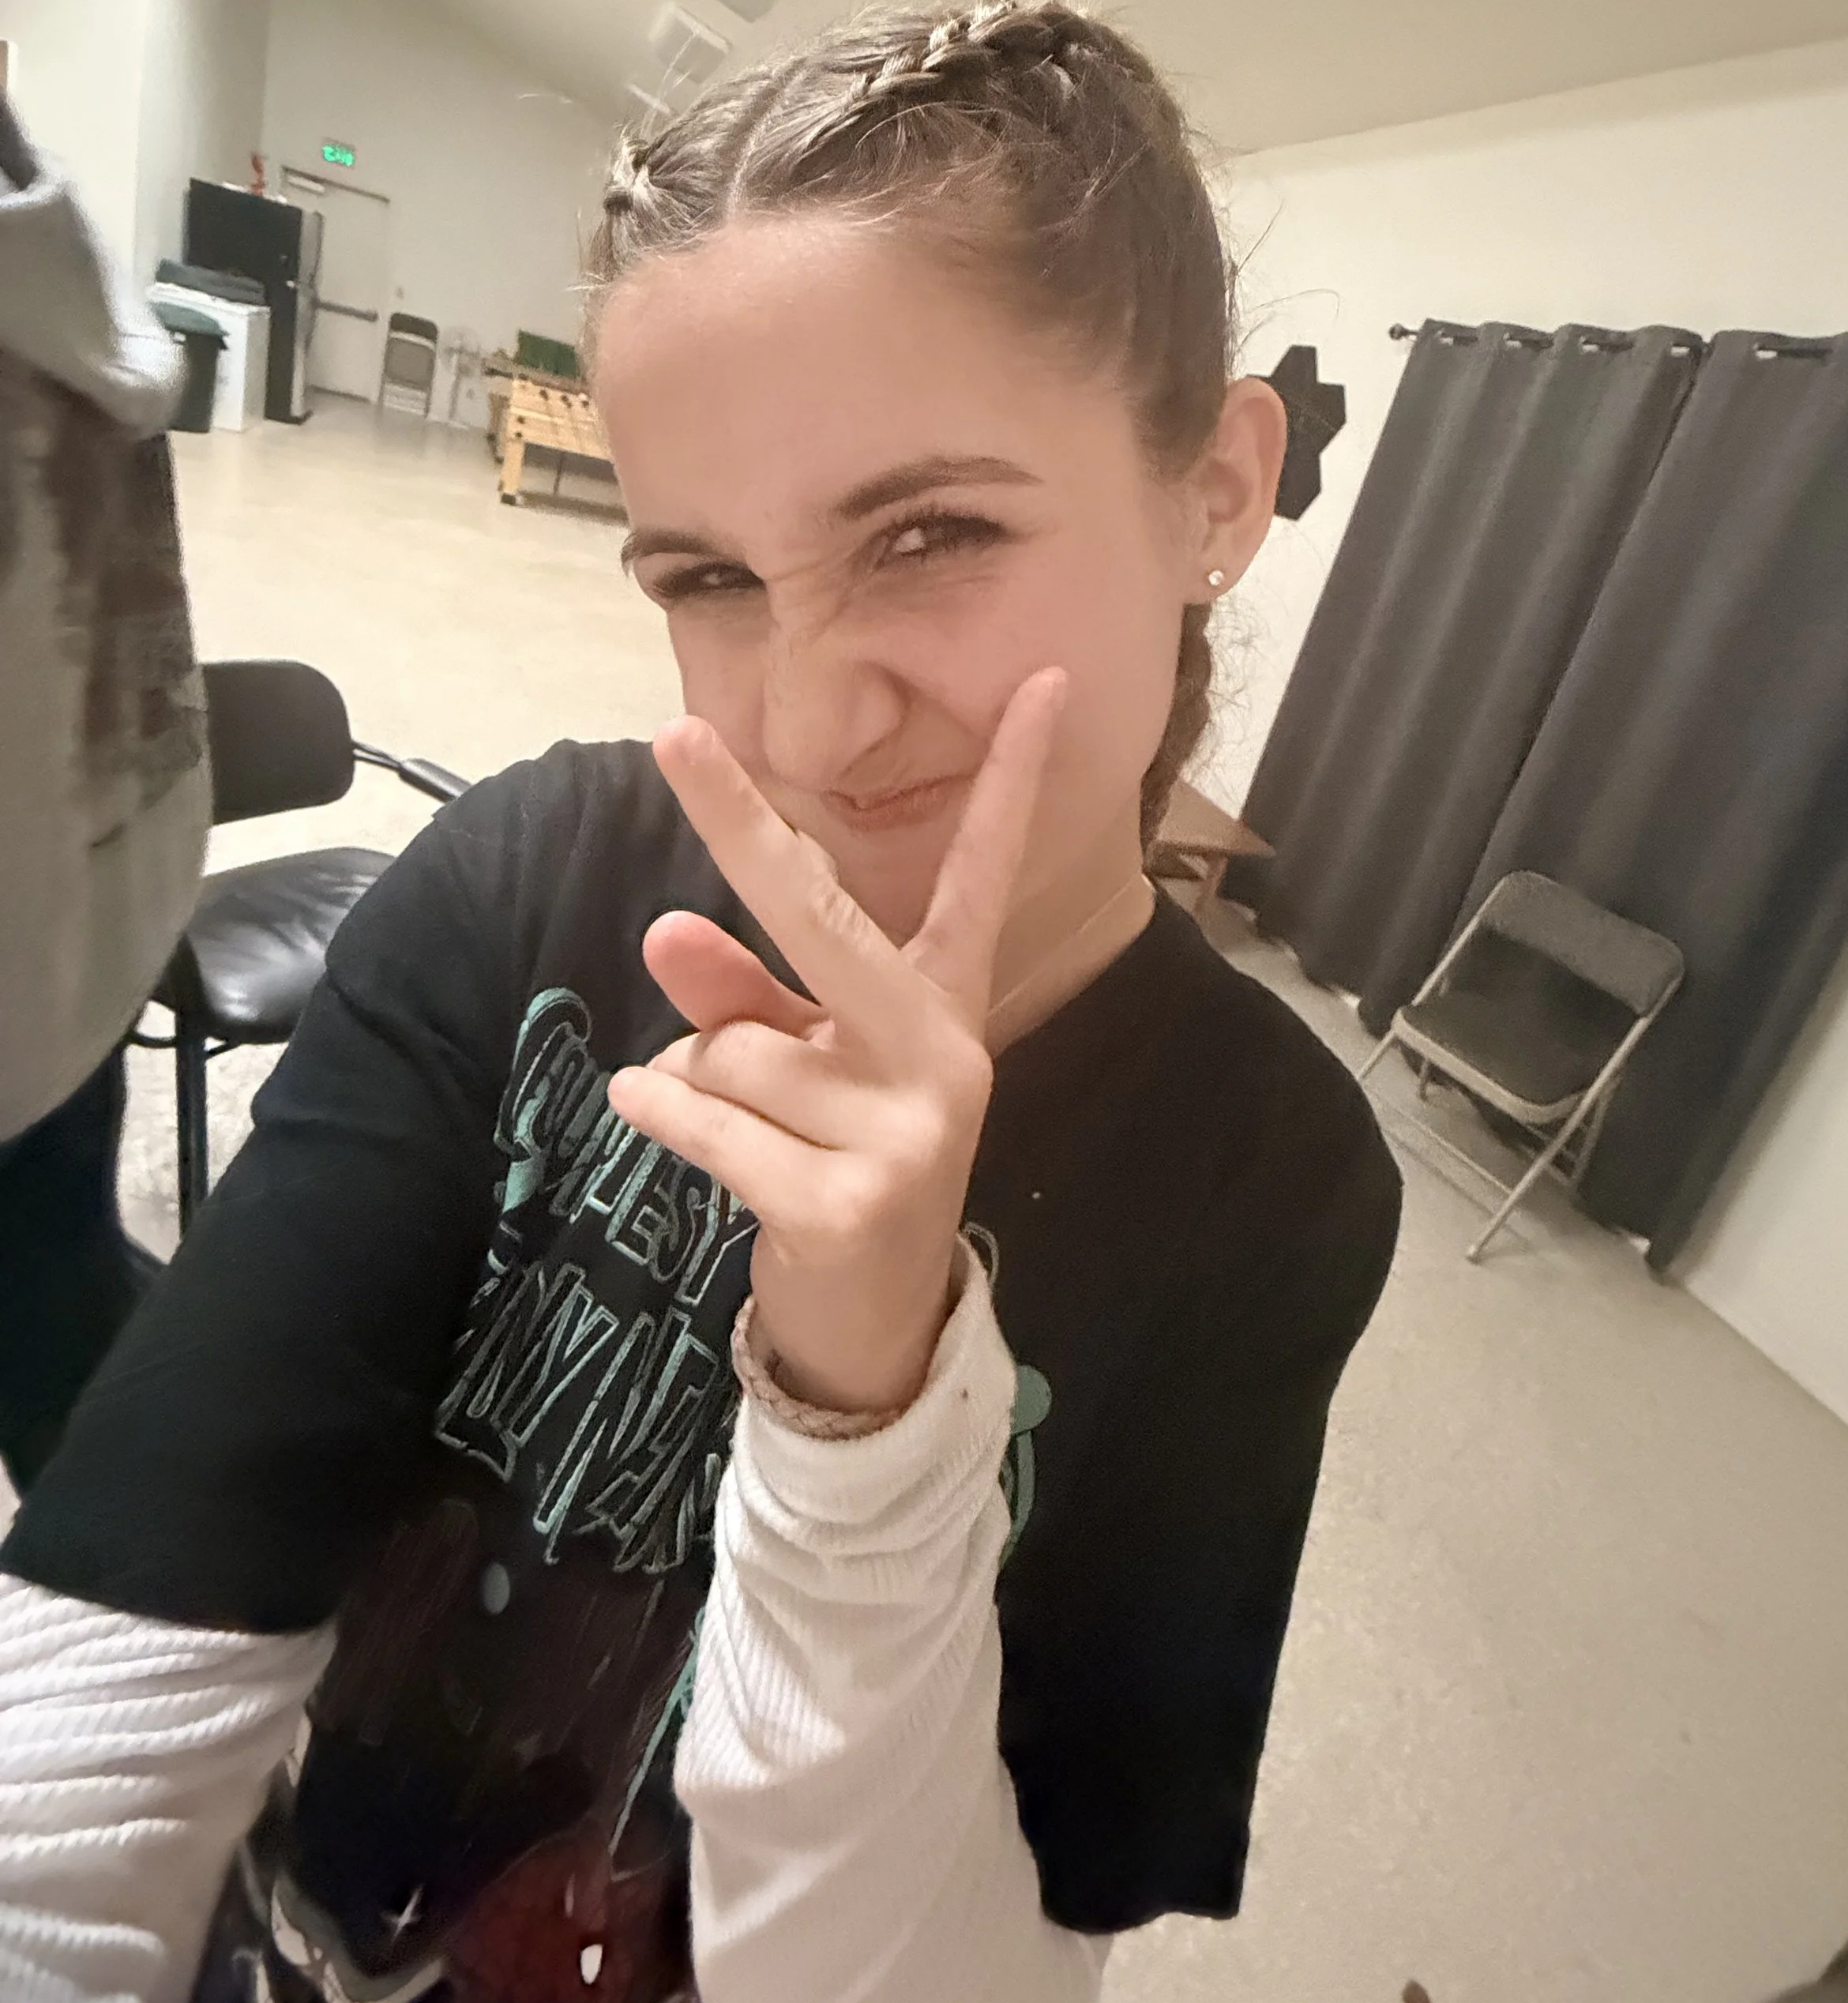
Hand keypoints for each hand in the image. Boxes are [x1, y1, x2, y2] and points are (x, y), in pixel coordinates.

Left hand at [606, 670, 1065, 1415]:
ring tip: (753, 1130)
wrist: (873, 1323)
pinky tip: (647, 1109)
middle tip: (673, 736)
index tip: (1046, 680)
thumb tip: (665, 931)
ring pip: (731, 1047)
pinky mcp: (854, 1198)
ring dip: (701, 1080)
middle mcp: (942, 1049)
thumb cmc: (833, 1154)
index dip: (1015, 778)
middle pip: (820, 916)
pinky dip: (664, 1113)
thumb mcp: (799, 1060)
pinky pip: (713, 1122)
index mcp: (943, 1000)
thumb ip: (743, 991)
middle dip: (740, 825)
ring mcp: (909, 1125)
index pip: (981, 873)